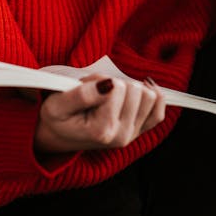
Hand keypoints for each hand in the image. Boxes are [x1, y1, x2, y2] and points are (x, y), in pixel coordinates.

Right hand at [34, 75, 165, 153]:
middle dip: (115, 82)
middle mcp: (121, 137)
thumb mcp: (57, 105)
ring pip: (149, 95)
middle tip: (95, 92)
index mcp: (102, 131)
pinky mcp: (139, 131)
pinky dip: (151, 94)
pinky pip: (158, 109)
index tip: (84, 88)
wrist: (57, 135)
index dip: (99, 79)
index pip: (117, 87)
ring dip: (129, 88)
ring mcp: (132, 135)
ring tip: (107, 95)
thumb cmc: (56, 118)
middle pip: (136, 89)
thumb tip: (109, 84)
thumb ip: (82, 94)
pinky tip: (133, 92)